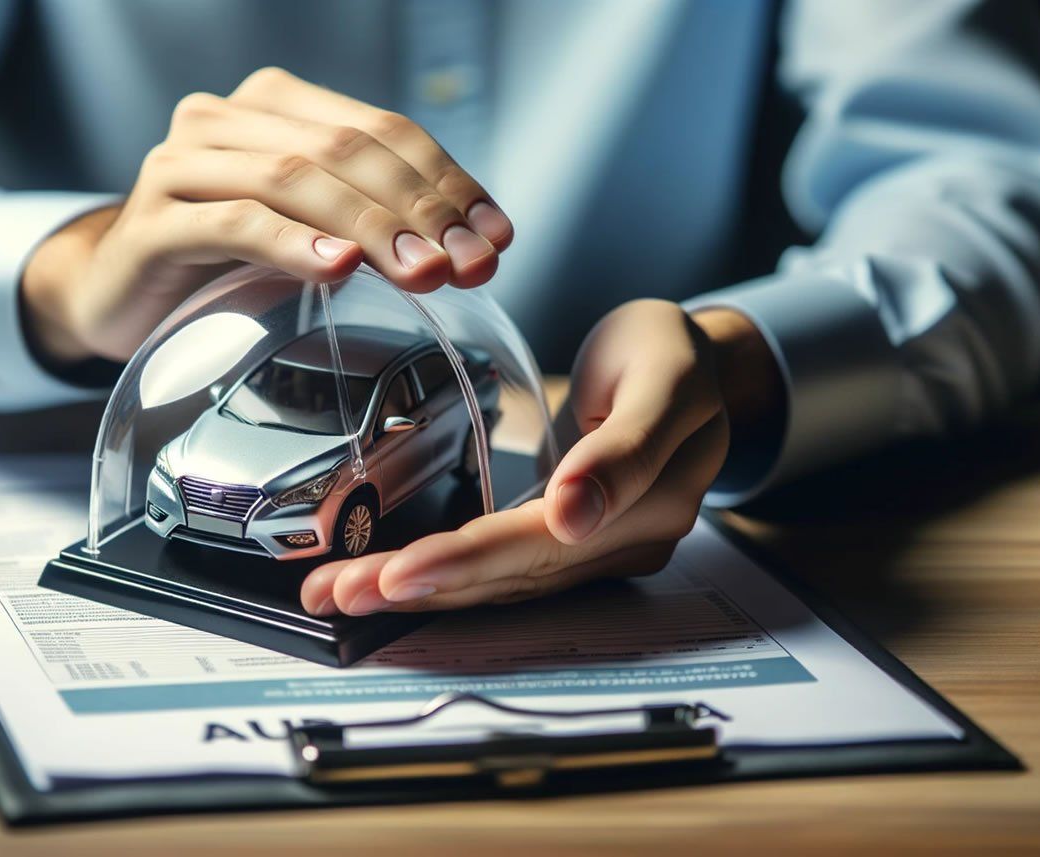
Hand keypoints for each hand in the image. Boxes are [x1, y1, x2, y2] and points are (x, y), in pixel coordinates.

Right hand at [21, 66, 513, 365]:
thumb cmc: (223, 264)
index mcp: (274, 105)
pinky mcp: (150, 223)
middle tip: (468, 264)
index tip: (495, 237)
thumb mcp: (307, 232)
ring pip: (292, 180)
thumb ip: (372, 221)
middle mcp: (224, 119)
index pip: (379, 130)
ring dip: (368, 227)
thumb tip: (473, 245)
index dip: (446, 180)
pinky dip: (289, 243)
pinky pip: (231, 223)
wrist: (117, 296)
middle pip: (342, 151)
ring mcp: (180, 166)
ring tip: (421, 272)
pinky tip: (335, 267)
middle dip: (418, 209)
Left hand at [299, 300, 782, 616]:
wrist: (697, 366)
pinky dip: (447, 578)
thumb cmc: (671, 355)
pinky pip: (506, 572)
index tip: (399, 572)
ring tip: (344, 594)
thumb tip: (573, 516)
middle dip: (423, 586)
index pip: (541, 542)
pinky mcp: (576, 548)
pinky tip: (391, 582)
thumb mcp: (664, 376)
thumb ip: (625, 448)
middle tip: (342, 592)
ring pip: (503, 583)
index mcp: (651, 500)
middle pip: (512, 574)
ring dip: (423, 593)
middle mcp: (625, 541)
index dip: (465, 560)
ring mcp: (601, 551)